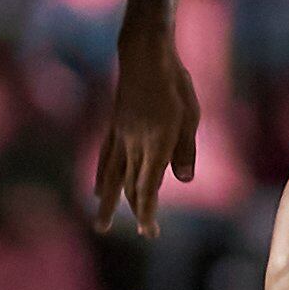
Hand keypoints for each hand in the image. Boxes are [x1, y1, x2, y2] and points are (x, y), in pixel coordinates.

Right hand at [89, 29, 198, 235]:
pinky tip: (98, 189)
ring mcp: (121, 136)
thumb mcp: (190, 115)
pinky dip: (103, 177)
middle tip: (146, 234)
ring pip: (113, 176)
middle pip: (132, 185)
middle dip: (138, 212)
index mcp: (157, 142)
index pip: (149, 186)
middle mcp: (135, 143)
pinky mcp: (115, 127)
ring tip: (102, 224)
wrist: (144, 55)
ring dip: (110, 203)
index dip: (148, 211)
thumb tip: (182, 180)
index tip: (149, 231)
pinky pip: (106, 158)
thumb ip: (186, 149)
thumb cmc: (175, 83)